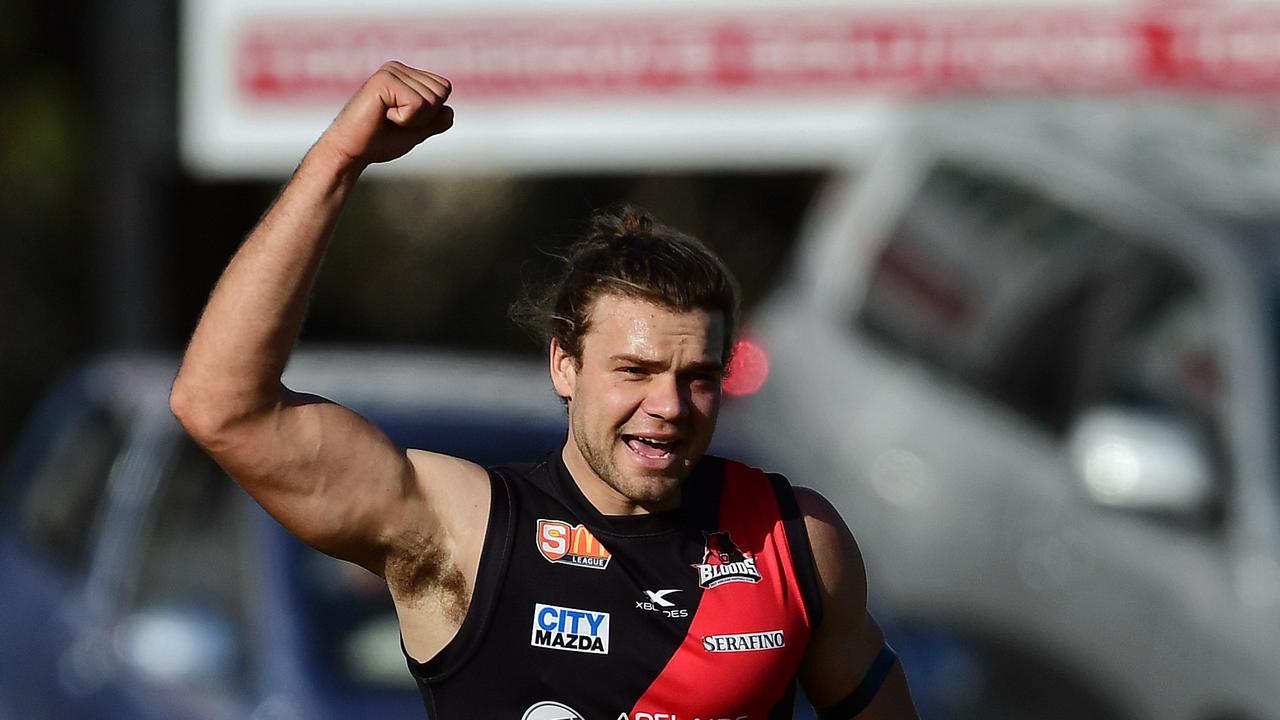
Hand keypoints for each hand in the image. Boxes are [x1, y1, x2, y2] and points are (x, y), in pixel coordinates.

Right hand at [317, 60, 453, 166]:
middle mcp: (398, 68)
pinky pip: (418, 104)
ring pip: (431, 100)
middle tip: (395, 121)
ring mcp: (390, 71)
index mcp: (405, 75)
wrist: (350, 152)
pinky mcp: (383, 80)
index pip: (443, 89)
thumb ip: (435, 121)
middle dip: (424, 117)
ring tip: (387, 118)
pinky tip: (383, 117)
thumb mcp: (416, 131)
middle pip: (441, 92)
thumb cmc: (379, 141)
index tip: (403, 120)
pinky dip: (405, 119)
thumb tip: (449, 110)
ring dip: (413, 119)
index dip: (431, 114)